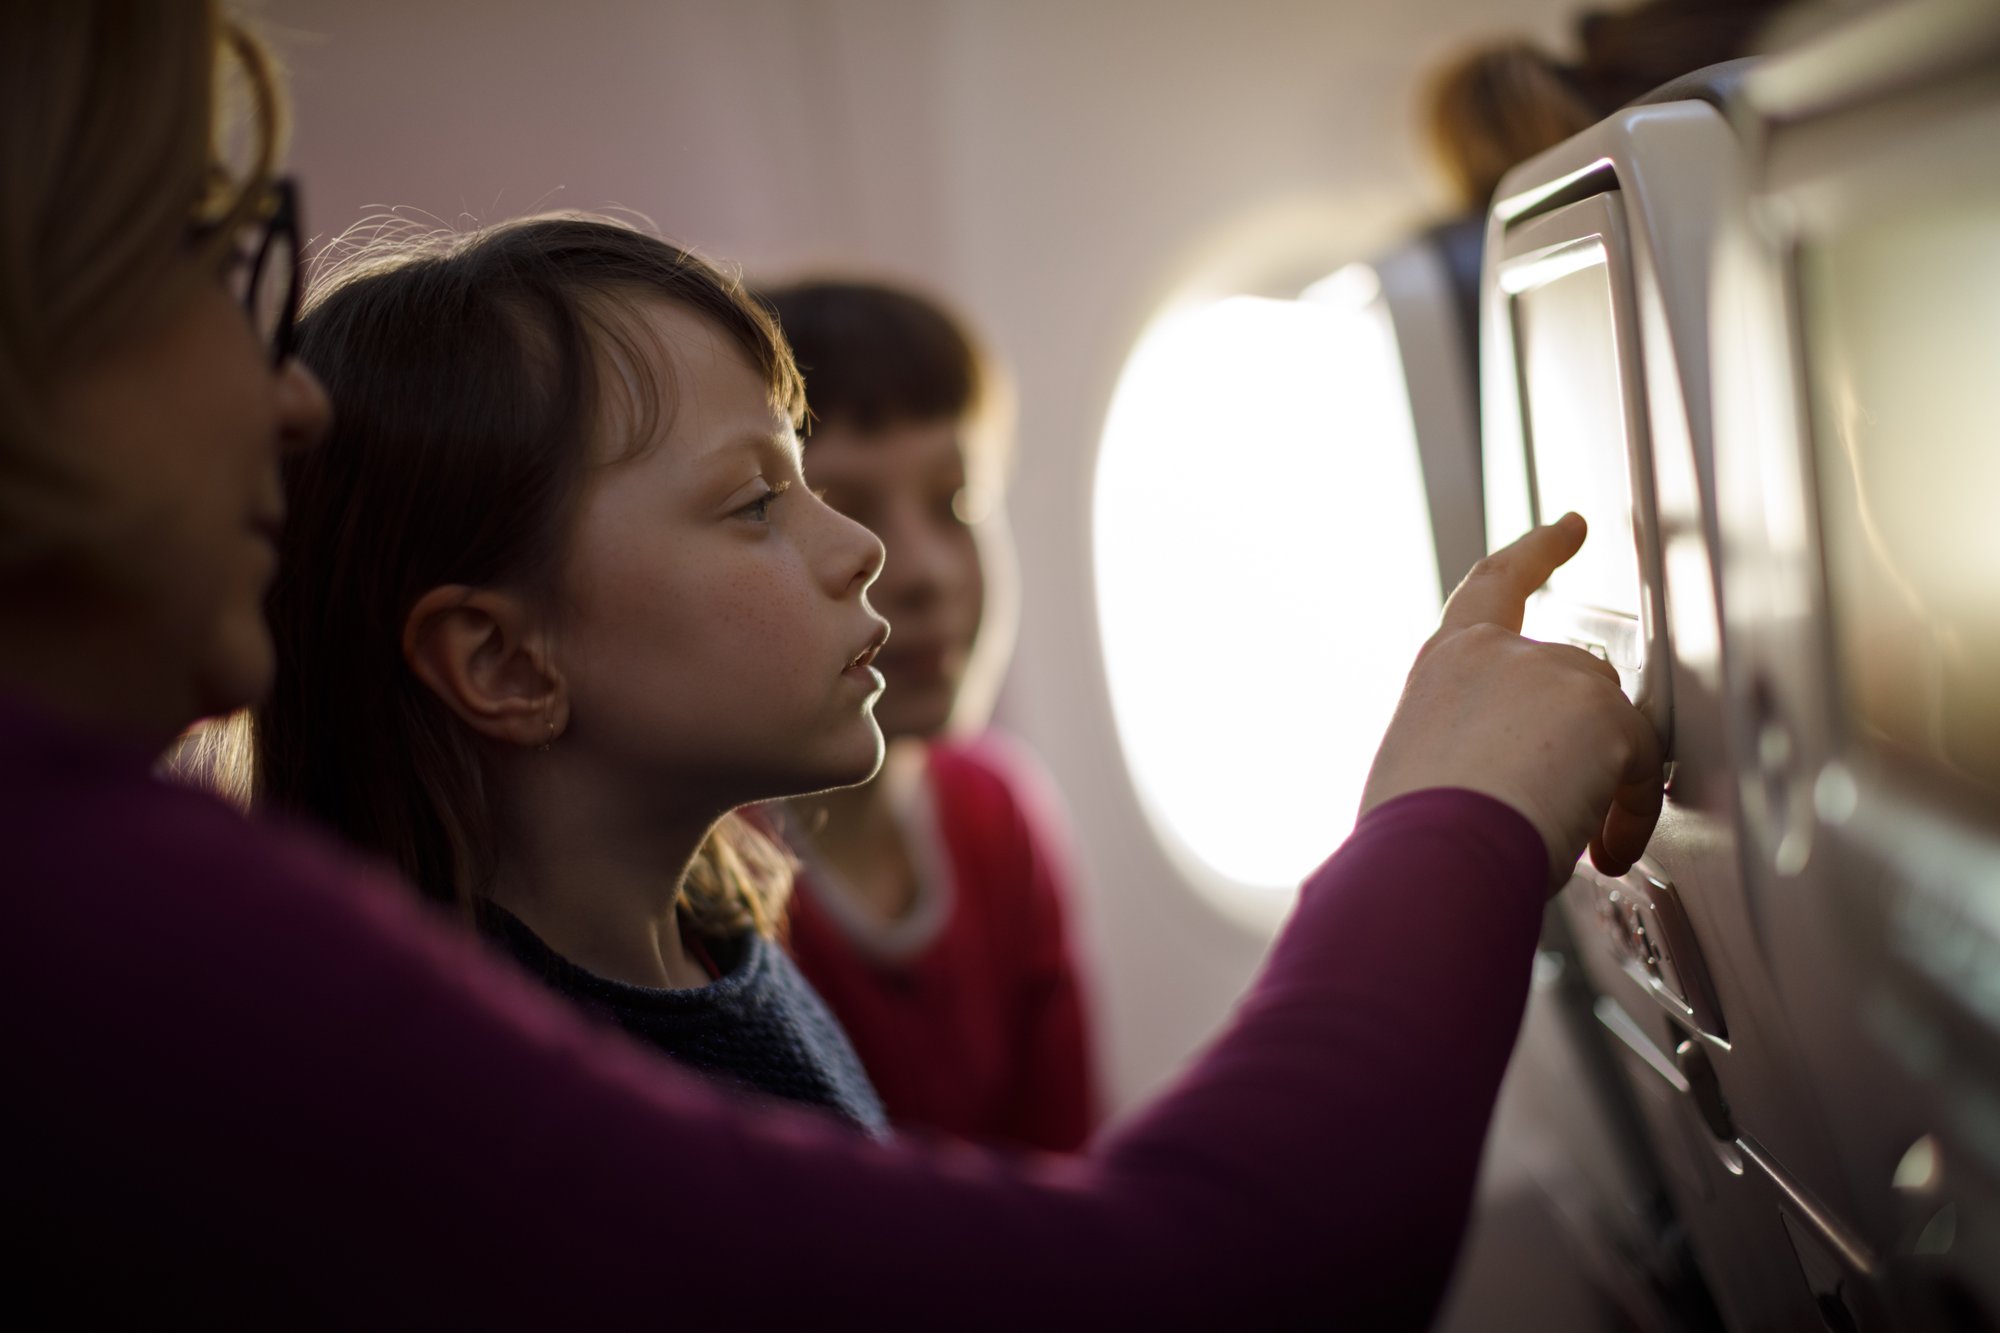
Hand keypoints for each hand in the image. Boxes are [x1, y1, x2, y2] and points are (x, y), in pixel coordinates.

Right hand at [1359, 514, 1664, 889]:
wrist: (1430, 859)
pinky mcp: (1602, 716)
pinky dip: (1629, 815)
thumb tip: (1494, 782)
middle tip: (1564, 802)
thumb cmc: (1414, 837)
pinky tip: (1601, 851)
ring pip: (1611, 724)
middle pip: (1575, 679)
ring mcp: (1554, 677)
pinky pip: (1642, 769)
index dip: (1535, 552)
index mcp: (1448, 663)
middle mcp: (1499, 655)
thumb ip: (1465, 744)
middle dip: (1581, 743)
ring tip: (1570, 837)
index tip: (1566, 529)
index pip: (1494, 584)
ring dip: (1601, 782)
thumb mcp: (1421, 767)